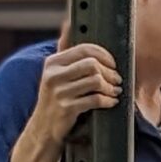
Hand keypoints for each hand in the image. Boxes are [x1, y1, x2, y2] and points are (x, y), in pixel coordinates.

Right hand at [20, 44, 121, 161]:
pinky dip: (108, 100)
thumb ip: (68, 57)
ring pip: (96, 81)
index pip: (84, 49)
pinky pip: (95, 99)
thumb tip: (77, 33)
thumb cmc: (55, 100)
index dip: (103, 55)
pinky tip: (111, 102)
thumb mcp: (56, 75)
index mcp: (52, 63)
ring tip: (115, 91)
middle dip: (109, 72)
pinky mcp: (66, 108)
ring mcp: (59, 92)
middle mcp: (53, 75)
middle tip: (117, 80)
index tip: (112, 63)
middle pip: (92, 64)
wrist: (43, 128)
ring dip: (110, 87)